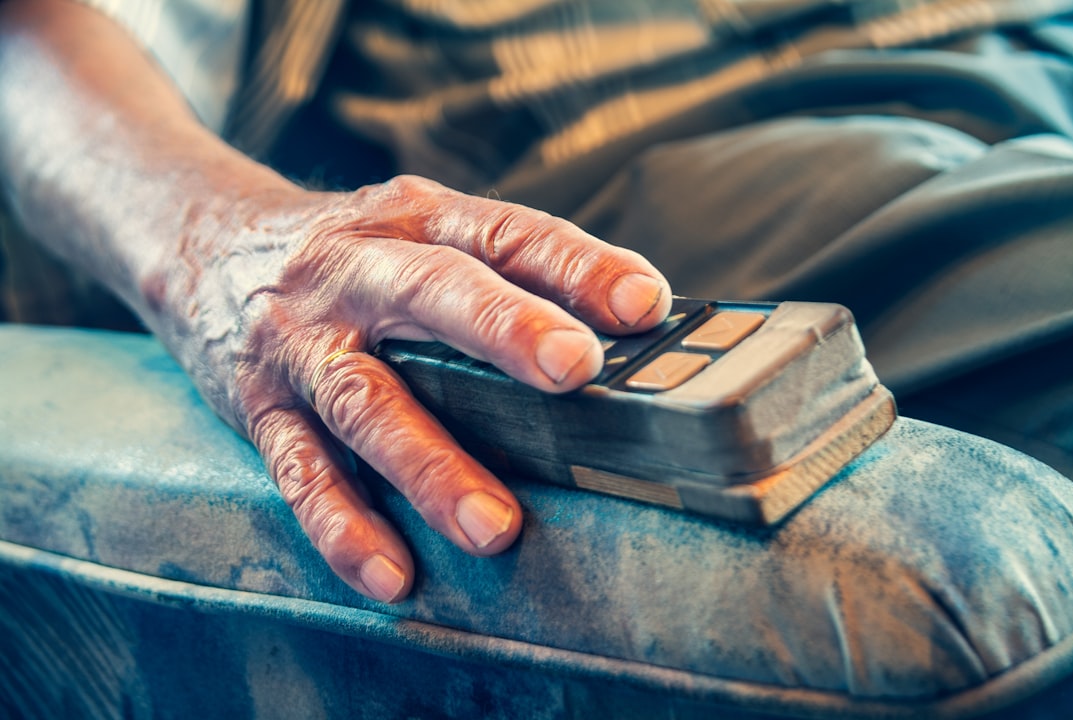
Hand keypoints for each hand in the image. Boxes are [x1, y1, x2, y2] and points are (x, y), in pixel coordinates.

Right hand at [154, 174, 671, 601]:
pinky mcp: (258, 404)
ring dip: (429, 463)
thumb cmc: (347, 251)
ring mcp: (302, 340)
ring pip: (365, 399)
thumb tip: (625, 330)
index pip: (505, 231)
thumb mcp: (417, 228)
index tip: (644, 306)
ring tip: (493, 526)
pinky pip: (299, 470)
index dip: (577, 264)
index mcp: (413, 219)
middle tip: (573, 371)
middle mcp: (354, 270)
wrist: (201, 243)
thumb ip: (501, 269)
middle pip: (431, 291)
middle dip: (503, 329)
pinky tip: (391, 571)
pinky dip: (343, 523)